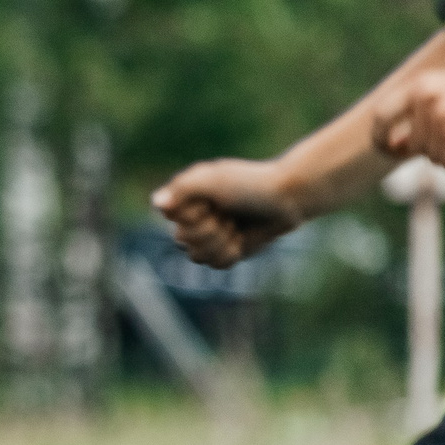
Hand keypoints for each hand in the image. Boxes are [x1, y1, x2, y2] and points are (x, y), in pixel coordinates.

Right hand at [150, 158, 299, 267]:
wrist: (286, 199)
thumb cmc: (250, 183)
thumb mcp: (214, 179)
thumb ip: (182, 188)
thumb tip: (157, 203)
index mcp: (185, 197)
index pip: (170, 216)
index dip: (191, 214)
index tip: (210, 202)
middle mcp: (192, 218)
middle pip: (182, 240)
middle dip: (210, 229)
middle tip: (229, 213)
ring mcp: (208, 237)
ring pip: (197, 256)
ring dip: (221, 242)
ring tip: (236, 226)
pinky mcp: (225, 252)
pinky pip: (216, 265)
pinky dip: (231, 253)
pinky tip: (242, 239)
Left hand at [375, 68, 444, 169]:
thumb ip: (419, 118)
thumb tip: (393, 146)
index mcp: (419, 85)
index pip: (381, 114)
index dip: (378, 136)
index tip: (385, 150)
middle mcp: (426, 98)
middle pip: (412, 145)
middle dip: (433, 150)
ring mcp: (441, 116)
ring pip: (432, 157)